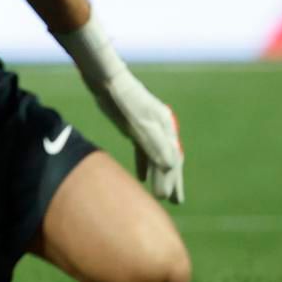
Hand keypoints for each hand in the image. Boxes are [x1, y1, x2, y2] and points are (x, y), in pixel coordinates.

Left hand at [91, 70, 184, 203]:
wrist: (105, 79)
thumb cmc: (123, 100)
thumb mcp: (139, 123)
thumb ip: (154, 144)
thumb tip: (171, 167)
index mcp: (166, 128)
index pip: (171, 160)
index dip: (171, 180)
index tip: (167, 199)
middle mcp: (161, 128)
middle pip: (169, 160)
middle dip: (173, 181)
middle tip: (176, 202)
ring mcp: (147, 127)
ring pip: (156, 156)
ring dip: (158, 176)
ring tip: (161, 195)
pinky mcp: (133, 126)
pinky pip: (142, 150)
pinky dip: (143, 164)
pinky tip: (140, 178)